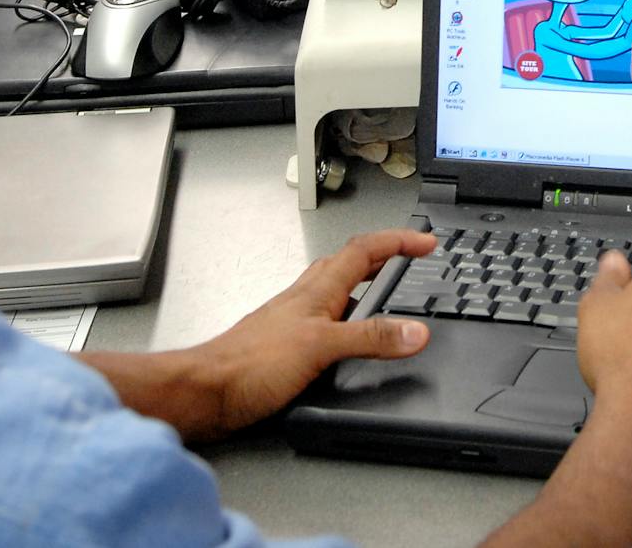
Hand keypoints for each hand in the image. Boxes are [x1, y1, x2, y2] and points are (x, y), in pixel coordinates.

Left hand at [80, 228, 433, 441]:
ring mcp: (294, 321)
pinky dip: (348, 319)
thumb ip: (370, 337)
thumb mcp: (321, 347)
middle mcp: (305, 299)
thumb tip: (415, 330)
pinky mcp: (286, 347)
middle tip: (410, 257)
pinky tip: (350, 339)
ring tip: (389, 292)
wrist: (206, 391)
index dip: (397, 241)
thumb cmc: (249, 364)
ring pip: (336, 290)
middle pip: (350, 264)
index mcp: (317, 290)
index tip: (425, 242)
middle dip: (384, 255)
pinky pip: (326, 320)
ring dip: (365, 284)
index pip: (364, 250)